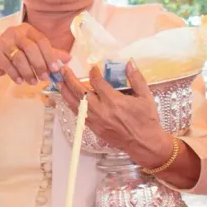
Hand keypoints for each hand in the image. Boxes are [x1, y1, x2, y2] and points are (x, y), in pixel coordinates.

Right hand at [0, 22, 69, 85]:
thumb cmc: (16, 54)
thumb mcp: (34, 52)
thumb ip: (50, 54)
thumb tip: (68, 58)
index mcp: (27, 29)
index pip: (41, 40)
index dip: (50, 55)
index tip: (55, 69)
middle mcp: (14, 32)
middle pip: (31, 48)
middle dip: (40, 65)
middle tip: (45, 78)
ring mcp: (2, 41)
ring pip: (19, 58)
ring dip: (28, 72)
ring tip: (33, 82)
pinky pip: (8, 66)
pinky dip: (16, 75)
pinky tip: (20, 81)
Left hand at [60, 62, 174, 169]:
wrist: (144, 144)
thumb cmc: (147, 120)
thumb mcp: (146, 97)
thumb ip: (136, 78)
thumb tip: (129, 62)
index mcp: (114, 101)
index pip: (97, 82)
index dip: (93, 73)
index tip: (92, 67)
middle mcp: (101, 110)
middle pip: (80, 92)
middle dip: (70, 79)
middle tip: (64, 70)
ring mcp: (95, 120)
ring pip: (75, 104)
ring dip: (66, 92)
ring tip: (59, 82)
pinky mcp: (93, 128)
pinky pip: (78, 114)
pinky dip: (71, 105)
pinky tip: (68, 99)